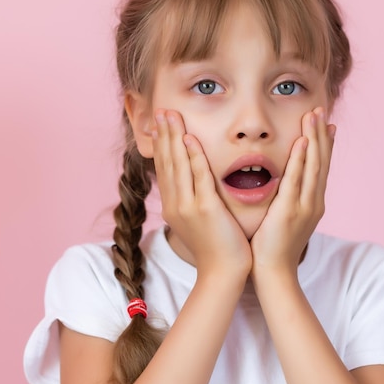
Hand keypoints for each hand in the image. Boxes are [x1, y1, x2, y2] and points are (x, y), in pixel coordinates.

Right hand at [152, 109, 251, 278]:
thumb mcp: (200, 221)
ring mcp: (188, 207)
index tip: (160, 125)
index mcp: (174, 207)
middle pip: (167, 162)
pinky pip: (198, 177)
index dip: (162, 145)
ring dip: (174, 138)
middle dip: (164, 135)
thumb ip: (195, 200)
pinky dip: (193, 156)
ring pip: (178, 165)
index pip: (166, 169)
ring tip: (170, 116)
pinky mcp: (205, 209)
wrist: (223, 273)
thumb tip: (196, 185)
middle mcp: (176, 204)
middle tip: (161, 110)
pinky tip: (190, 139)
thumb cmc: (217, 247)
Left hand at [250, 107, 335, 273]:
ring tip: (314, 115)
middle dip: (322, 135)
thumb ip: (288, 201)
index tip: (327, 124)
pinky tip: (303, 141)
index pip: (320, 167)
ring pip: (313, 165)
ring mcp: (305, 205)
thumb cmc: (274, 248)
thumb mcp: (286, 220)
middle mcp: (314, 201)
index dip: (324, 145)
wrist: (273, 272)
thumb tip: (286, 187)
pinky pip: (297, 178)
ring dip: (314, 138)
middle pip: (321, 161)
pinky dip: (302, 159)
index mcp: (312, 203)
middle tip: (322, 110)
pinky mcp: (290, 209)